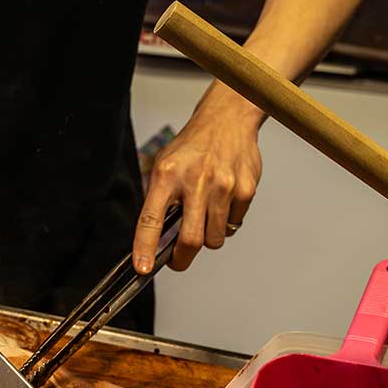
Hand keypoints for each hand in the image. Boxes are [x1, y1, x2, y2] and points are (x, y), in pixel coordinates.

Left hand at [133, 90, 262, 273]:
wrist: (227, 119)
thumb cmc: (192, 146)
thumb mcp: (164, 165)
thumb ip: (159, 200)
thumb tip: (155, 241)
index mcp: (167, 175)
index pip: (151, 219)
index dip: (145, 248)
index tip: (143, 268)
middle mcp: (196, 181)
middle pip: (190, 240)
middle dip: (182, 259)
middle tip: (177, 260)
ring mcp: (223, 186)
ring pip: (214, 239)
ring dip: (207, 238)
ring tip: (204, 217)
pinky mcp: (245, 190)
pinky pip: (234, 225)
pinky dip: (226, 222)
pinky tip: (222, 201)